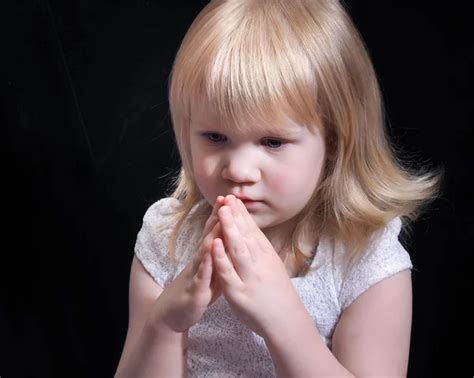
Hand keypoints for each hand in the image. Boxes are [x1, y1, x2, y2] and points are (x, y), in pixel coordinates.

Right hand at [148, 196, 224, 332]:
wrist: (172, 315)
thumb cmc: (195, 292)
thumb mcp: (212, 272)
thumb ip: (221, 258)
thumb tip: (233, 243)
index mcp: (206, 257)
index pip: (215, 232)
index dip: (223, 216)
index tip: (232, 198)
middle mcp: (200, 261)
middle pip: (210, 235)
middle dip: (218, 216)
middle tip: (226, 197)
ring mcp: (196, 273)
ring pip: (205, 251)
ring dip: (213, 233)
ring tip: (221, 217)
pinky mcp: (195, 289)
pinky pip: (202, 275)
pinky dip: (207, 262)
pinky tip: (211, 252)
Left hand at [211, 195, 307, 337]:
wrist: (286, 319)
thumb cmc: (276, 292)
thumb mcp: (271, 265)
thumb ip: (260, 248)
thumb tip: (250, 229)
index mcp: (266, 255)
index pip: (253, 230)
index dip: (242, 214)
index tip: (234, 198)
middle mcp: (259, 263)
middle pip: (246, 235)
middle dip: (235, 216)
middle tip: (226, 199)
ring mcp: (249, 276)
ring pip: (238, 249)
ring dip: (229, 229)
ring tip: (222, 212)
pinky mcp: (238, 292)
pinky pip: (228, 272)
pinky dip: (221, 257)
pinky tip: (215, 244)